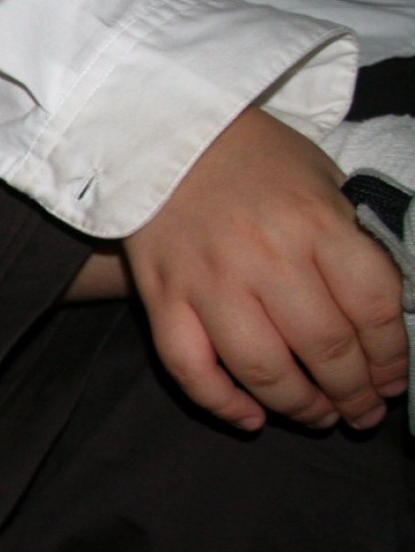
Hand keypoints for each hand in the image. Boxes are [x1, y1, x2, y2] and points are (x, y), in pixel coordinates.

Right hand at [123, 108, 406, 430]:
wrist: (159, 132)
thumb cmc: (253, 159)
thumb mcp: (322, 179)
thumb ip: (349, 240)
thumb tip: (375, 315)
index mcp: (315, 223)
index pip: (373, 307)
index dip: (392, 356)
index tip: (393, 379)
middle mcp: (265, 257)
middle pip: (324, 348)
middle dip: (353, 393)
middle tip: (362, 411)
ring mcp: (209, 281)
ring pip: (262, 368)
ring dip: (299, 406)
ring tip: (318, 417)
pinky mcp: (162, 296)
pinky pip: (190, 367)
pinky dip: (222, 403)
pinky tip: (251, 418)